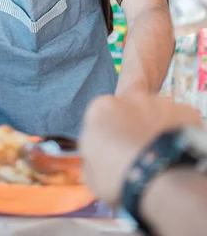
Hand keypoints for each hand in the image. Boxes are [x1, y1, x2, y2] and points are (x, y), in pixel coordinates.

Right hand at [79, 94, 201, 206]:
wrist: (162, 179)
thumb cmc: (119, 178)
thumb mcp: (92, 175)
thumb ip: (92, 157)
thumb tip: (97, 157)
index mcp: (100, 108)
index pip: (100, 116)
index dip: (106, 134)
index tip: (112, 151)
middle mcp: (128, 97)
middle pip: (128, 110)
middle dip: (130, 125)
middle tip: (135, 152)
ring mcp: (158, 101)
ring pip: (153, 113)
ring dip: (152, 127)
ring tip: (157, 153)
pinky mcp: (183, 109)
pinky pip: (176, 119)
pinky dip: (174, 131)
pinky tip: (172, 150)